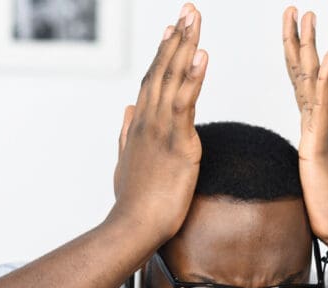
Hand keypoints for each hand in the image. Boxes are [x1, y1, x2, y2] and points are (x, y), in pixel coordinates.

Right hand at [109, 4, 208, 246]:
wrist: (134, 226)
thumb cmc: (132, 203)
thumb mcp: (124, 164)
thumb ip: (125, 135)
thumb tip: (125, 112)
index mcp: (140, 125)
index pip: (152, 80)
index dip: (163, 52)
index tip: (172, 27)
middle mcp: (148, 120)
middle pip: (163, 70)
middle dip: (177, 37)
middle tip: (189, 9)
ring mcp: (161, 129)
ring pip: (173, 79)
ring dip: (185, 46)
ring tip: (195, 19)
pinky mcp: (177, 143)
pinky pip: (186, 103)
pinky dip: (194, 77)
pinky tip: (202, 55)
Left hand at [281, 7, 327, 244]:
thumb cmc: (324, 205)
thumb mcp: (305, 173)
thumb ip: (305, 156)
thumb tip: (300, 155)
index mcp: (312, 125)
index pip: (300, 81)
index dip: (294, 53)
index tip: (290, 28)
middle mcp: (319, 120)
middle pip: (306, 71)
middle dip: (300, 39)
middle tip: (297, 9)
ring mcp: (322, 128)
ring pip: (315, 80)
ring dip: (311, 46)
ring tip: (309, 18)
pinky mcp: (322, 142)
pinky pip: (323, 104)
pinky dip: (326, 78)